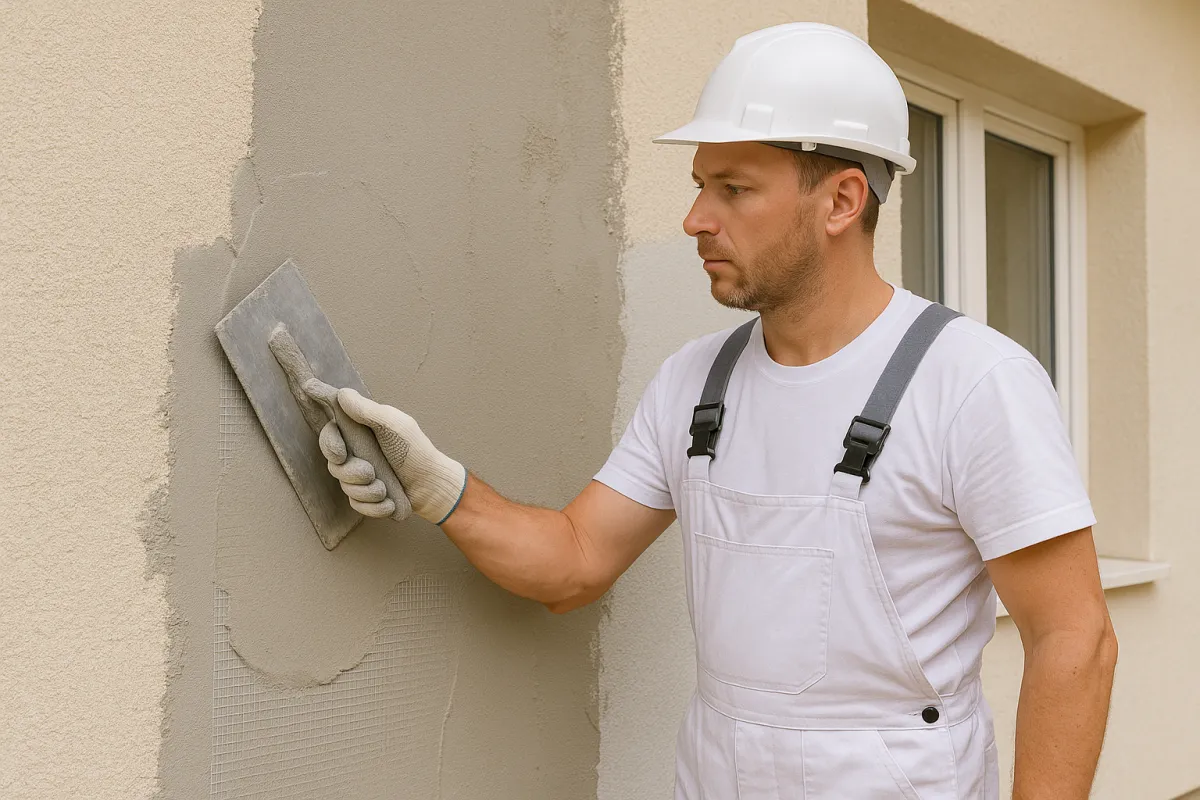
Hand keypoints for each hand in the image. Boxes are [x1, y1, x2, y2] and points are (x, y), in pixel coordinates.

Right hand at [319, 389, 466, 524]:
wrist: (432, 484)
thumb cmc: (416, 451)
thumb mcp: (394, 425)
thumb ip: (368, 410)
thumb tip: (342, 394)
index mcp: (360, 433)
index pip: (330, 434)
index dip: (329, 442)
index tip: (340, 453)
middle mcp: (356, 454)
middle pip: (333, 464)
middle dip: (351, 472)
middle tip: (369, 473)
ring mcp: (360, 477)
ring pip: (345, 487)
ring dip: (367, 490)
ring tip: (385, 488)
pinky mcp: (365, 498)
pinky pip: (356, 504)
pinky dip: (373, 506)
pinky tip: (388, 502)